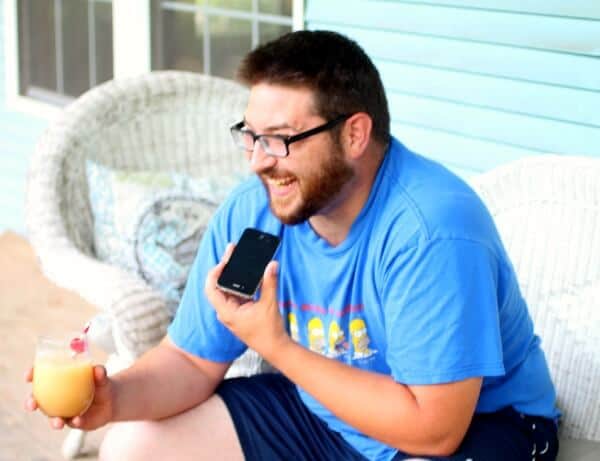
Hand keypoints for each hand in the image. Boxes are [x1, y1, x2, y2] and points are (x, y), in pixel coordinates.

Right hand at [25, 365, 113, 430]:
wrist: (112, 400)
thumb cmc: (100, 384)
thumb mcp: (101, 377)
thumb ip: (100, 373)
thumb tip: (98, 370)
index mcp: (59, 383)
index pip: (40, 378)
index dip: (31, 375)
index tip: (28, 376)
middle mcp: (56, 399)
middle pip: (38, 401)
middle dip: (30, 402)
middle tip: (32, 404)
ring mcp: (64, 412)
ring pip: (53, 418)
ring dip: (53, 421)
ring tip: (58, 422)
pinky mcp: (75, 422)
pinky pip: (73, 423)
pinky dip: (75, 422)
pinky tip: (78, 420)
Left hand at [205, 243, 290, 358]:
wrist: (275, 348)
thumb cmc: (269, 331)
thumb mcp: (269, 305)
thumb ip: (270, 283)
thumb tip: (272, 265)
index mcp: (227, 312)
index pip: (211, 288)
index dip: (215, 272)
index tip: (225, 260)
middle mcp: (226, 311)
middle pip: (220, 285)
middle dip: (225, 267)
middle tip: (231, 250)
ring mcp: (233, 311)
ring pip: (228, 288)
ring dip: (233, 274)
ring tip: (237, 257)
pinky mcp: (240, 311)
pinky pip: (237, 293)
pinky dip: (241, 283)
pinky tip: (248, 273)